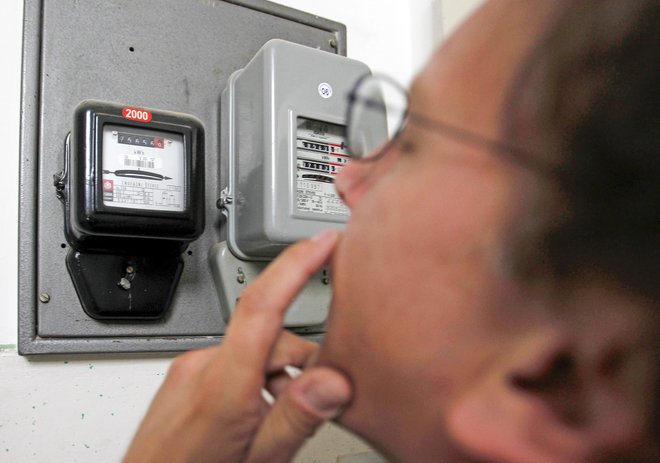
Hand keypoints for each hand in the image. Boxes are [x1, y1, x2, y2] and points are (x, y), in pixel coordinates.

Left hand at [124, 230, 351, 462]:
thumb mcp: (260, 459)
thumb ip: (298, 417)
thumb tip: (335, 380)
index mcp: (223, 384)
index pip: (261, 304)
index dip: (295, 264)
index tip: (323, 241)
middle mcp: (202, 366)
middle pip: (270, 335)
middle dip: (300, 361)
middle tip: (314, 403)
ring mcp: (190, 370)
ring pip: (254, 349)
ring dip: (277, 374)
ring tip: (276, 423)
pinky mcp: (185, 377)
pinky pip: (234, 361)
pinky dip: (256, 378)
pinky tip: (256, 416)